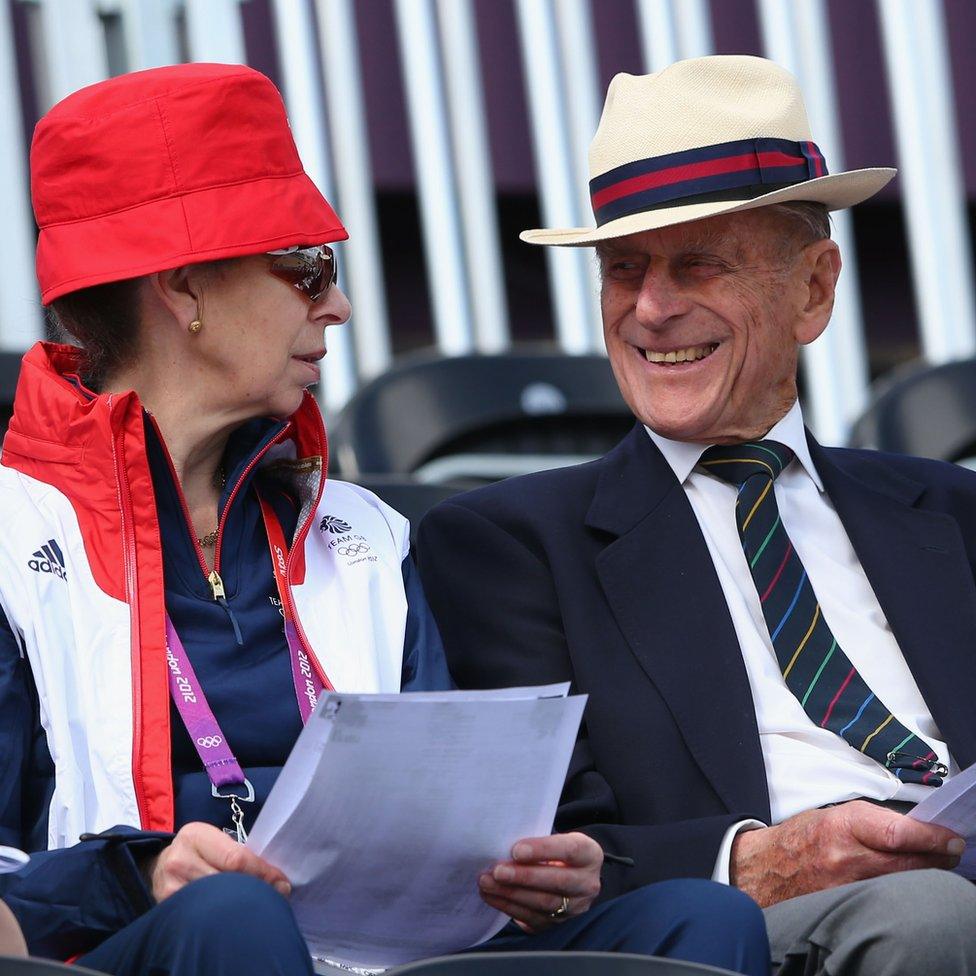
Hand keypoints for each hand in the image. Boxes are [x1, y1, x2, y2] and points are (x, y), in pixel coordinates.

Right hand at [146, 821, 291, 902]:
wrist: (158, 866)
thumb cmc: (197, 851)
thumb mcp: (214, 842)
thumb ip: (239, 854)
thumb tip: (278, 880)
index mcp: (196, 835)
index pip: (236, 858)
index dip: (262, 872)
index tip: (282, 883)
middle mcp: (180, 860)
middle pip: (227, 881)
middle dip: (255, 890)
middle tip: (275, 897)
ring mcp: (171, 887)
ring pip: (215, 900)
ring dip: (240, 904)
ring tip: (257, 906)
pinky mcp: (167, 908)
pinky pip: (202, 913)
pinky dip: (222, 915)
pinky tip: (233, 915)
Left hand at [478, 832, 602, 932]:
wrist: (571, 874)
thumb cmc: (557, 850)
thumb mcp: (558, 839)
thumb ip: (539, 842)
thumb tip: (504, 844)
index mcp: (589, 854)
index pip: (570, 850)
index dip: (543, 850)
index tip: (516, 850)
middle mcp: (587, 883)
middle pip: (557, 882)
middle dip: (523, 877)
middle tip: (497, 871)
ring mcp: (575, 907)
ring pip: (543, 903)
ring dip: (511, 894)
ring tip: (487, 883)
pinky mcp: (558, 923)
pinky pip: (533, 917)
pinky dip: (509, 906)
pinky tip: (492, 896)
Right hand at [731, 800, 964, 906]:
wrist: (766, 870)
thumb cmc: (801, 839)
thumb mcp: (833, 815)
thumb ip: (872, 822)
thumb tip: (914, 829)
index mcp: (842, 827)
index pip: (898, 833)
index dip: (931, 837)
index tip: (951, 838)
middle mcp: (847, 859)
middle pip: (909, 863)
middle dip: (938, 857)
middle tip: (952, 851)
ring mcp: (849, 888)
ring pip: (902, 883)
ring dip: (924, 874)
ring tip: (935, 865)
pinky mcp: (848, 907)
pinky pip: (887, 898)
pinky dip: (902, 890)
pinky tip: (909, 884)